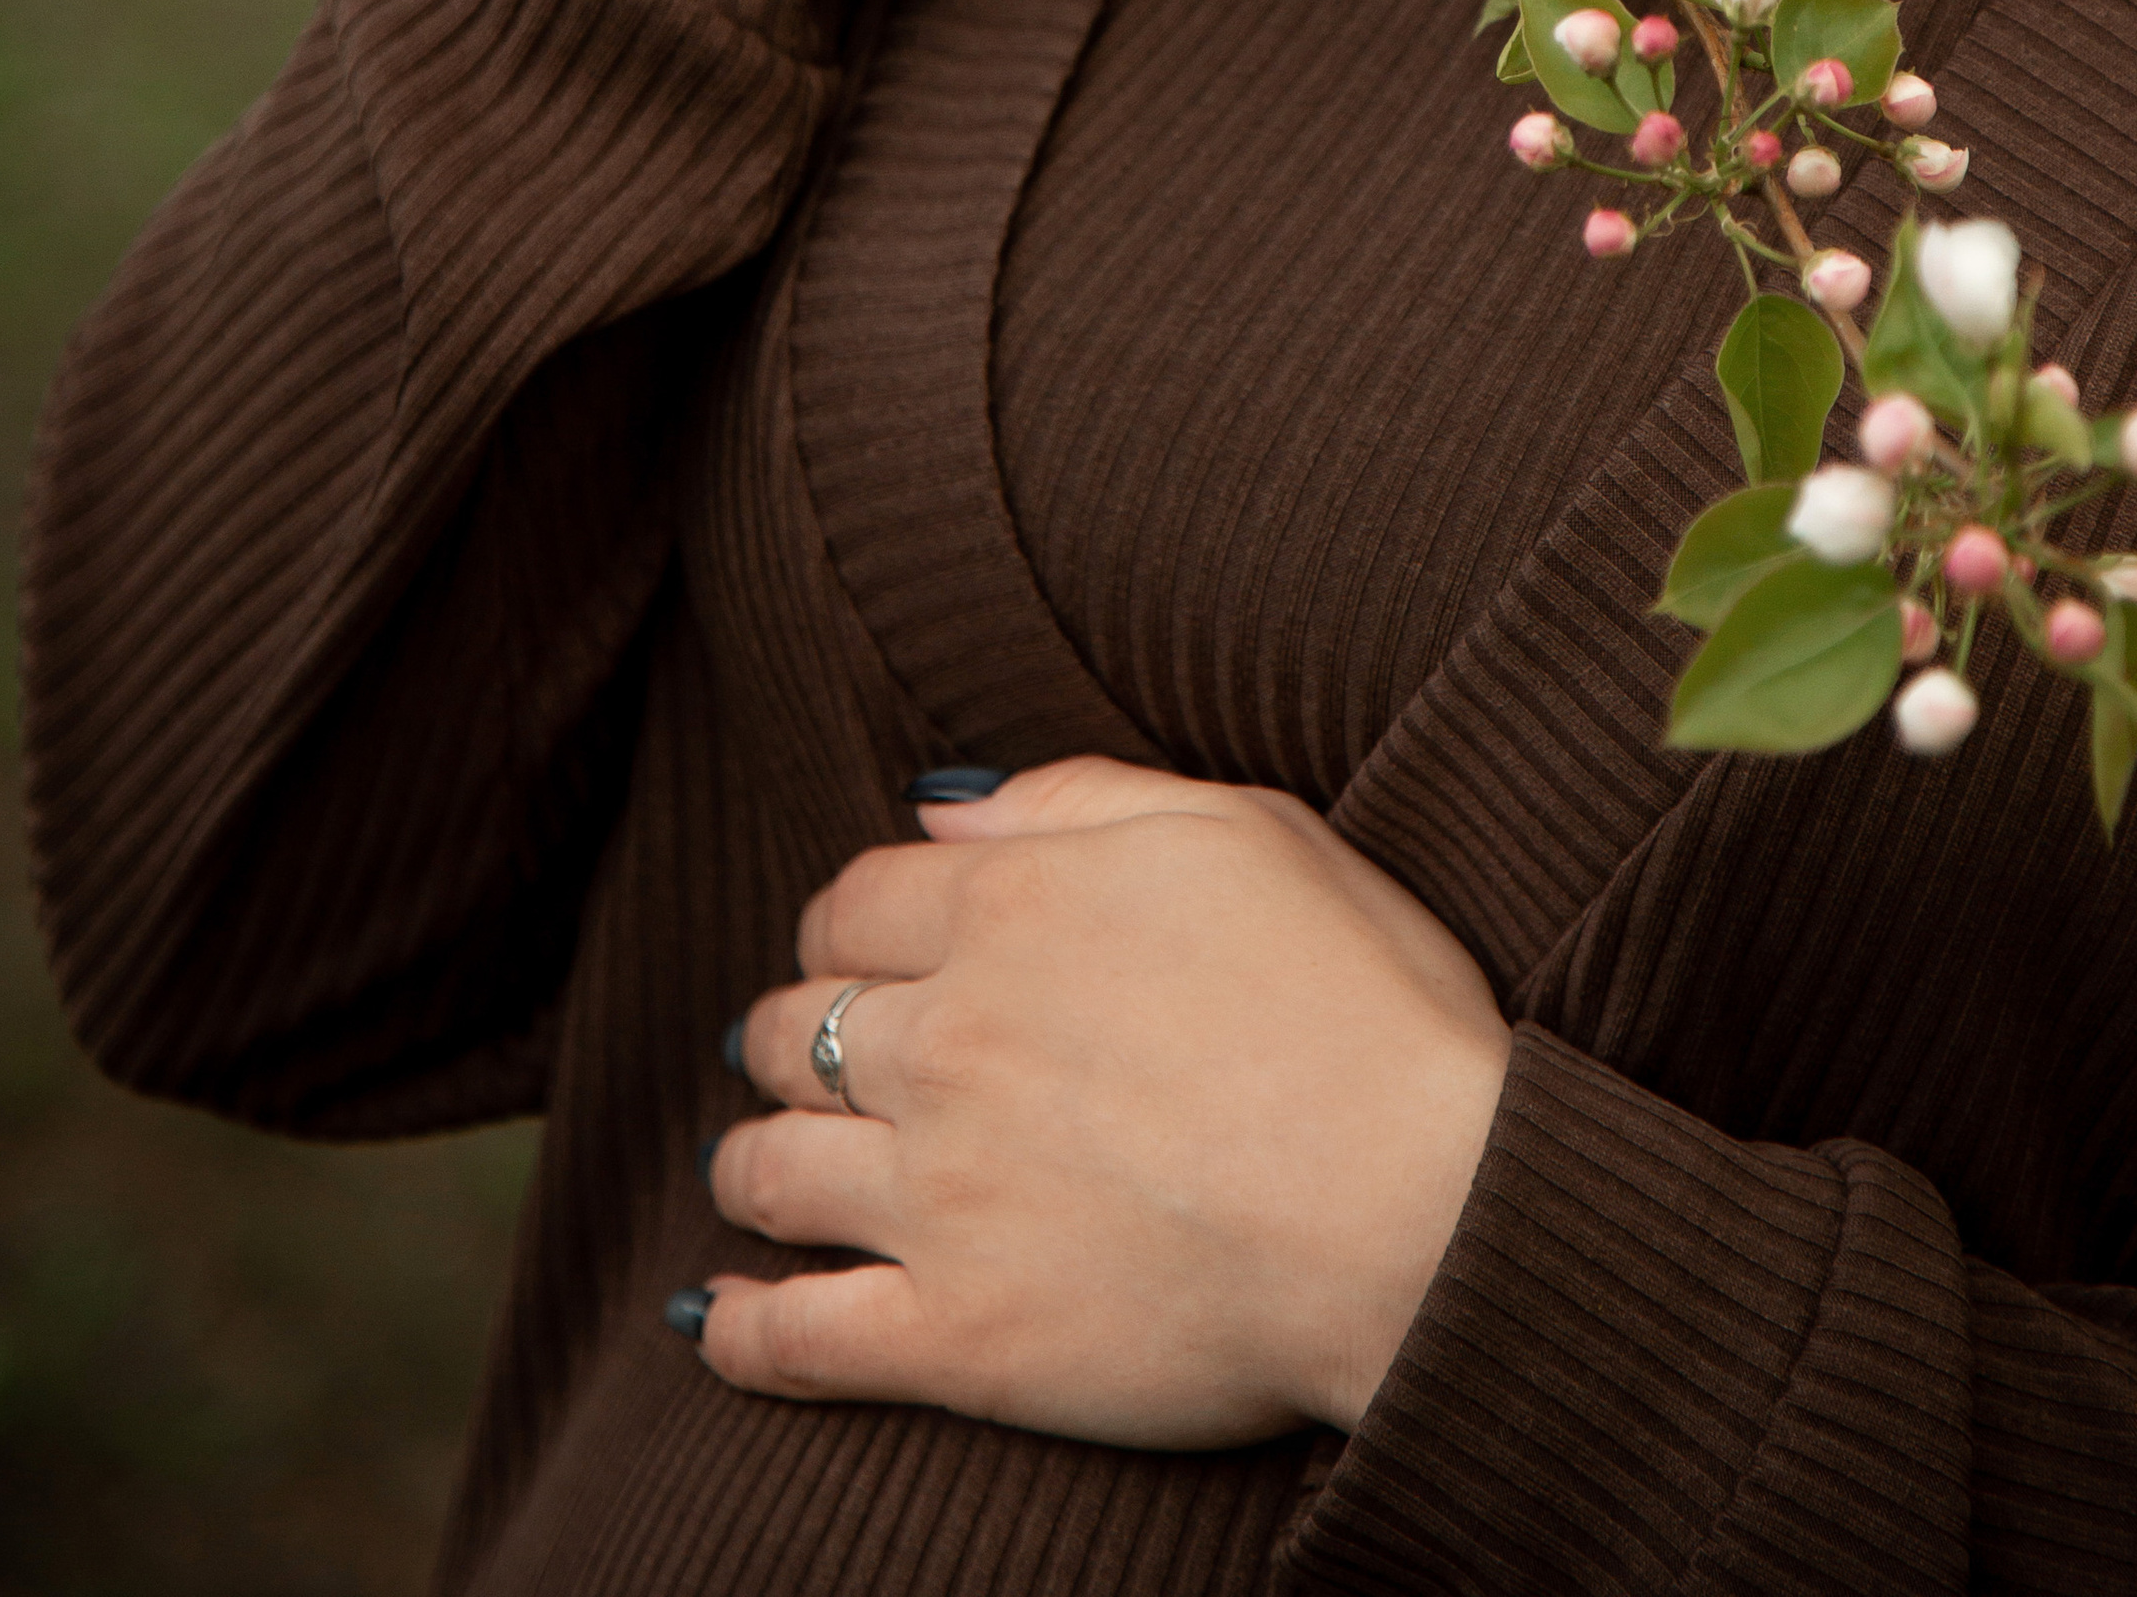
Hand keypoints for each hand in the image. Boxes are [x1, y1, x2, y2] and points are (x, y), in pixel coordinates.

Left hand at [696, 758, 1511, 1444]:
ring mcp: (943, 1193)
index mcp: (1014, 908)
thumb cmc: (1368, 1007)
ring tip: (754, 1170)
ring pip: (774, 1169)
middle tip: (805, 1054)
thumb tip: (943, 804)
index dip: (847, 925)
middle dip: (790, 1033)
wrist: (1422, 1209)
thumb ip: (1077, 797)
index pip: (855, 902)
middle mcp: (952, 1040)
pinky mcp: (960, 1336)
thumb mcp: (1245, 830)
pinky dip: (738, 1330)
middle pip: (800, 1026)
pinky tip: (714, 1319)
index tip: (858, 951)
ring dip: (748, 1160)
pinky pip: (797, 1338)